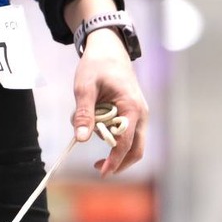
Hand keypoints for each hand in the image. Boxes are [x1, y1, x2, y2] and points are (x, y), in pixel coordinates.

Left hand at [72, 28, 148, 176]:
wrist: (109, 49)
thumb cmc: (97, 65)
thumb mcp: (84, 87)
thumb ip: (84, 113)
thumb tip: (80, 138)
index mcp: (132, 107)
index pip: (126, 142)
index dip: (114, 159)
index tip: (102, 171)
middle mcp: (141, 114)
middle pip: (137, 149)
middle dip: (119, 162)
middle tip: (99, 168)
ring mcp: (140, 114)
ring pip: (134, 144)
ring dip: (115, 149)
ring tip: (93, 139)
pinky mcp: (134, 114)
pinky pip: (128, 134)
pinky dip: (114, 138)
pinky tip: (98, 128)